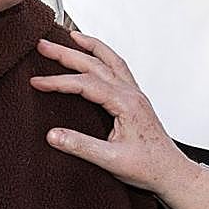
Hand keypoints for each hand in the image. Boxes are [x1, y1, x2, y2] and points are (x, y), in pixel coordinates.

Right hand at [34, 31, 208, 208]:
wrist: (172, 173)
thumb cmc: (149, 168)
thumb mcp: (111, 161)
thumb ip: (81, 146)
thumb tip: (52, 135)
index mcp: (126, 104)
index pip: (86, 84)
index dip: (59, 81)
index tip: (36, 82)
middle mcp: (132, 94)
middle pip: (96, 64)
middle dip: (67, 52)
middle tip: (43, 44)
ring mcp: (135, 95)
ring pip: (111, 61)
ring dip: (90, 46)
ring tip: (70, 36)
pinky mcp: (136, 100)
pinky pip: (119, 69)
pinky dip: (104, 57)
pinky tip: (95, 57)